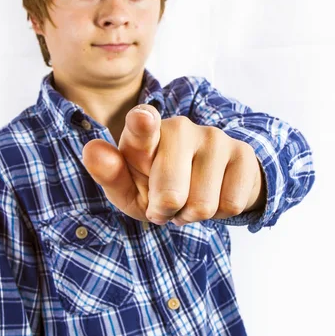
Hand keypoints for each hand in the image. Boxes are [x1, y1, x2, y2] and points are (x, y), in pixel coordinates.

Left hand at [81, 104, 264, 224]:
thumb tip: (91, 151)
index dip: (143, 125)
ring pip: (203, 204)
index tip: (143, 121)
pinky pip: (230, 204)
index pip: (142, 125)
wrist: (204, 185)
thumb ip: (109, 172)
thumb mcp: (128, 188)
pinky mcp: (243, 153)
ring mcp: (215, 137)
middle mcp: (181, 127)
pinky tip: (214, 195)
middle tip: (165, 203)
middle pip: (172, 193)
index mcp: (145, 131)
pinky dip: (219, 214)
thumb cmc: (155, 185)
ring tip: (189, 199)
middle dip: (167, 210)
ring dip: (193, 214)